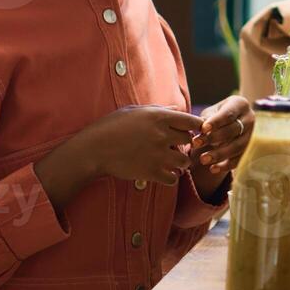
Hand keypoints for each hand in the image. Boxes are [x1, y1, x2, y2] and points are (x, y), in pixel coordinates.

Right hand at [73, 104, 202, 185]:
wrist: (94, 149)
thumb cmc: (111, 126)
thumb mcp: (134, 111)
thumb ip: (159, 110)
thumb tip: (177, 110)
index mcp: (159, 117)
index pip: (192, 121)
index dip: (195, 126)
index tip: (189, 130)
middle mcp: (162, 135)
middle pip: (190, 141)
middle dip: (186, 143)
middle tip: (176, 146)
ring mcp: (158, 155)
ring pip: (185, 161)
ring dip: (180, 162)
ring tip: (171, 161)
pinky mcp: (151, 172)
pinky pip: (173, 178)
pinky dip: (170, 177)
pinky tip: (163, 173)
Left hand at [187, 96, 253, 177]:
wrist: (234, 122)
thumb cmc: (218, 116)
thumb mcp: (212, 112)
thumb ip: (206, 119)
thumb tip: (199, 128)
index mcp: (240, 105)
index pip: (228, 113)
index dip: (216, 122)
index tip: (203, 129)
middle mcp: (250, 119)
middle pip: (233, 130)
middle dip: (214, 138)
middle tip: (196, 144)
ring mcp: (253, 135)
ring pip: (238, 146)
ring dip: (220, 154)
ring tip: (203, 159)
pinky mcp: (251, 150)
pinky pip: (240, 159)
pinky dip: (226, 165)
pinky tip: (213, 169)